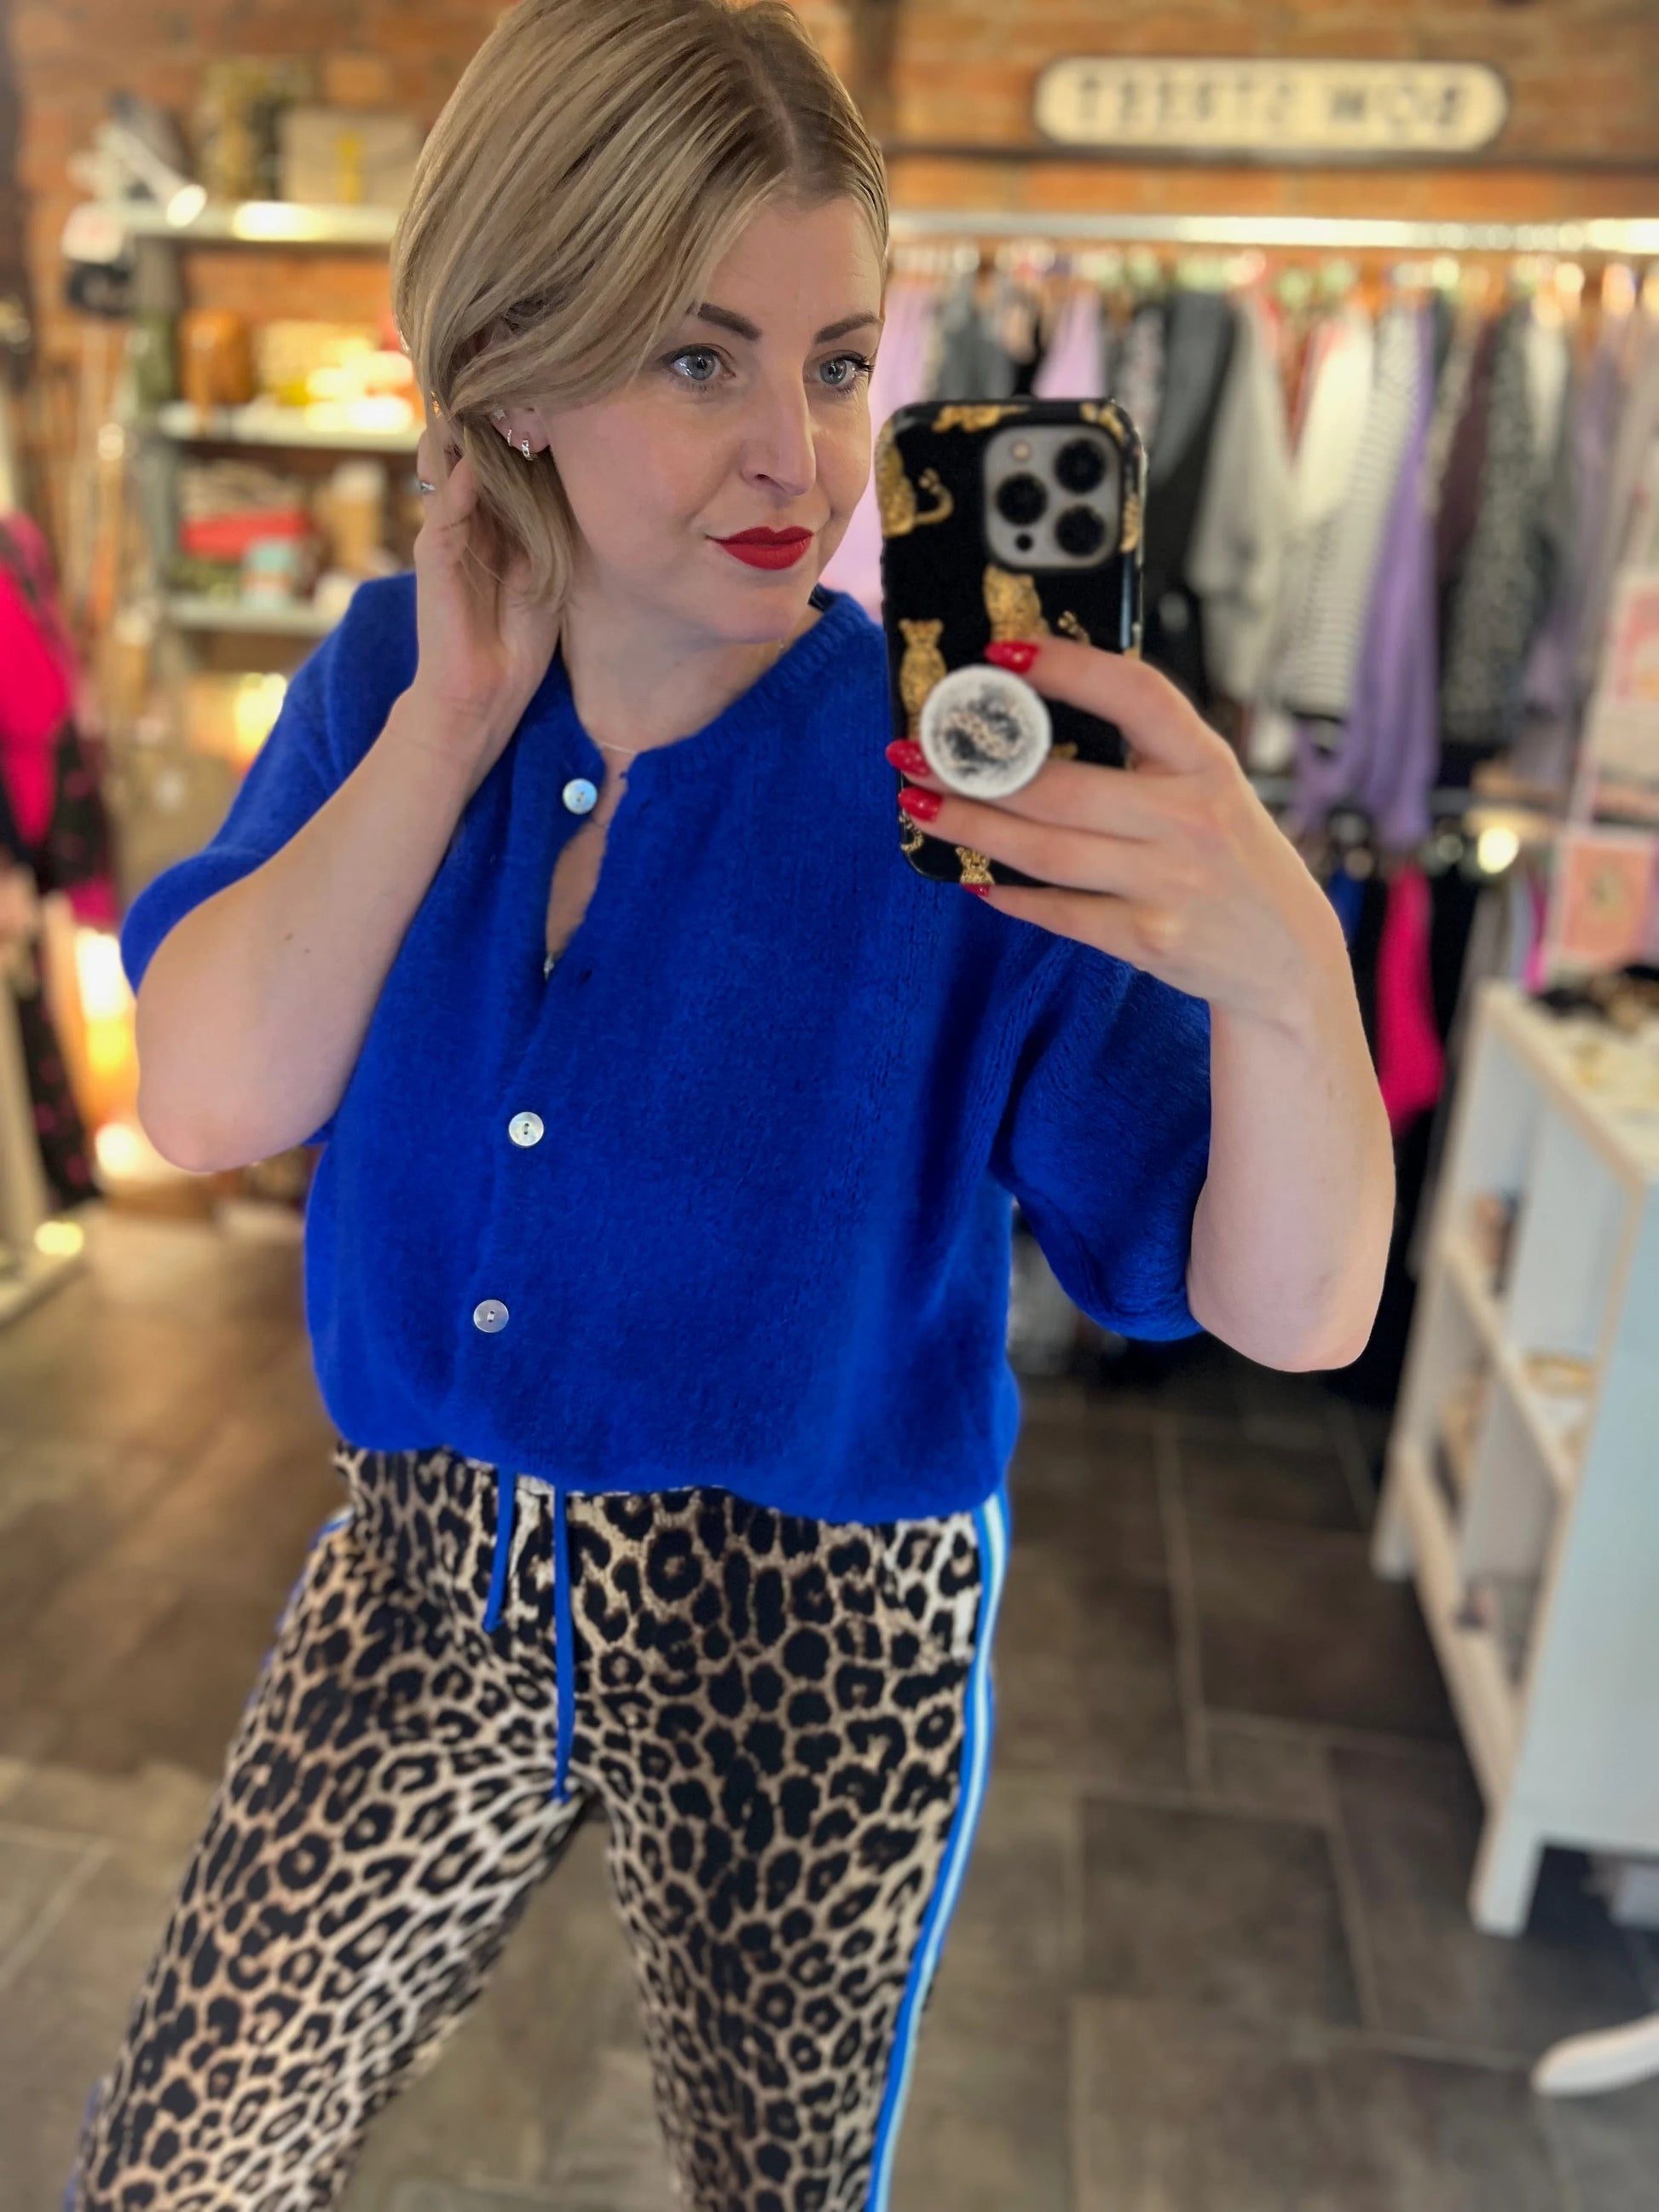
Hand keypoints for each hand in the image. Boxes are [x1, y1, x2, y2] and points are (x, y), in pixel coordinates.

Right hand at [406, 418, 562, 776]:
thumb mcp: (548, 574)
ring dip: (467, 434)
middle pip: (473, 453)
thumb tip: (581, 488)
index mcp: (494, 525)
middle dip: (491, 417)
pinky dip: (461, 482)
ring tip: (487, 393)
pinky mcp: (435, 558)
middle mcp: (466, 521)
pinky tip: (475, 455)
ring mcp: (446, 535)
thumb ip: (551, 531)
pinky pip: (447, 509)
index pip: (503, 462)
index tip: (547, 390)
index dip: (520, 428)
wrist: (481, 697)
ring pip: (451, 469)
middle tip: (511, 373)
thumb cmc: (517, 644)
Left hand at [889, 636, 1348, 1027]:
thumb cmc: (1228, 855)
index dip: (1069, 668)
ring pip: (1047, 851)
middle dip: (976, 771)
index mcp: (1206, 762)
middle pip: (1063, 787)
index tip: (1002, 654)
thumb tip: (1037, 710)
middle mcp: (1190, 820)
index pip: (1136, 695)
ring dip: (972, 827)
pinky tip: (972, 874)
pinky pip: (1060, 912)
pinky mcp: (1149, 940)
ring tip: (920, 806)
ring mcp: (1170, 884)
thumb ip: (1147, 751)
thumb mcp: (1209, 786)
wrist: (1285, 955)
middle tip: (916, 752)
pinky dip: (1009, 894)